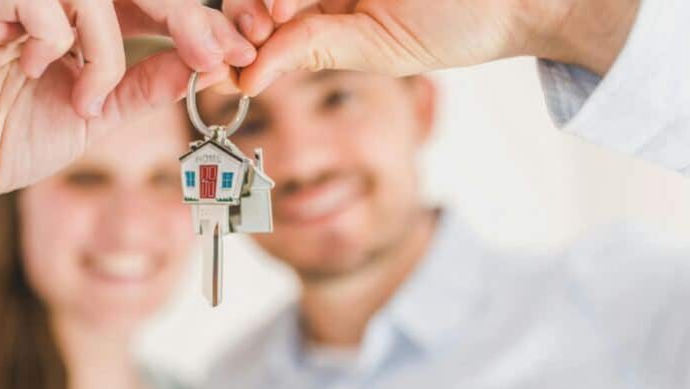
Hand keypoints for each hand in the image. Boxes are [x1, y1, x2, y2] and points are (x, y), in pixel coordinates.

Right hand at [0, 0, 253, 207]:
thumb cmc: (13, 140)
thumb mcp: (100, 113)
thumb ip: (148, 82)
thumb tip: (211, 61)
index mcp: (79, 11)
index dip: (200, 20)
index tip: (243, 51)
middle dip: (185, 16)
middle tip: (215, 55)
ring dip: (105, 48)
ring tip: (84, 100)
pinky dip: (54, 38)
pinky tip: (29, 69)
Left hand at [222, 0, 639, 94]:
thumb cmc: (456, 24)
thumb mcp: (375, 48)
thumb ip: (313, 50)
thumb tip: (245, 80)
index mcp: (326, 5)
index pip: (265, 11)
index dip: (241, 27)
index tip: (234, 54)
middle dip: (251, 5)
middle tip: (266, 19)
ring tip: (279, 8)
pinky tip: (287, 5)